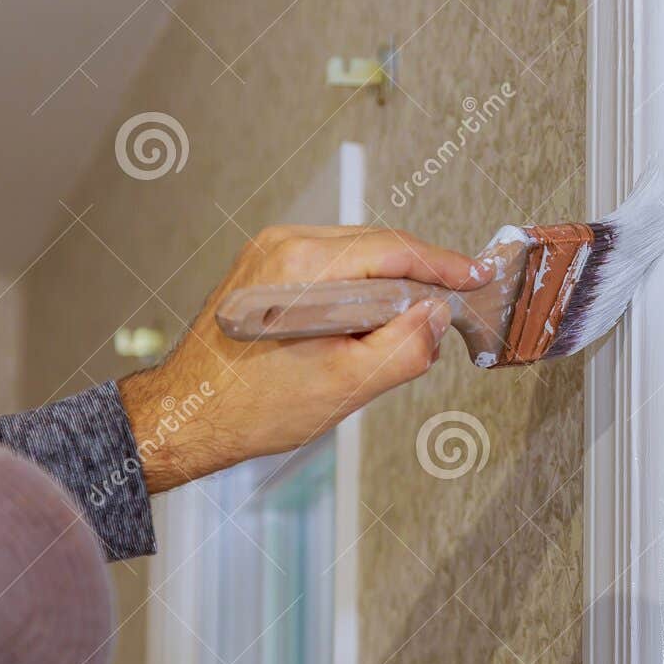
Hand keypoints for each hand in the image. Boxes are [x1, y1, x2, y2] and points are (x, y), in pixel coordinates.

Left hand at [117, 225, 488, 494]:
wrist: (186, 417)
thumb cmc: (250, 408)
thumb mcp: (344, 387)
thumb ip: (403, 348)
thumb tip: (437, 317)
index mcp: (301, 267)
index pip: (393, 249)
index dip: (443, 264)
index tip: (476, 276)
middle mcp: (282, 247)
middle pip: (377, 246)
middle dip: (419, 276)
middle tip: (452, 308)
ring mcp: (269, 253)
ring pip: (356, 254)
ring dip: (389, 285)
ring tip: (410, 325)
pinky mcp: (265, 268)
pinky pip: (332, 265)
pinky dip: (360, 288)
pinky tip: (368, 323)